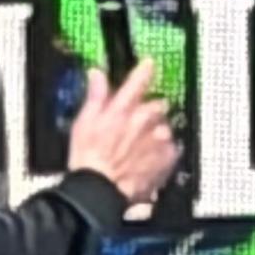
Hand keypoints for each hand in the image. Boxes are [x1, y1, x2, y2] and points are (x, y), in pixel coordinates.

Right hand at [67, 58, 179, 205]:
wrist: (100, 190)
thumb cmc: (87, 159)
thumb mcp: (83, 122)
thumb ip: (95, 96)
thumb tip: (97, 74)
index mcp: (122, 108)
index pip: (138, 81)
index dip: (145, 70)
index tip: (149, 64)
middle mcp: (144, 120)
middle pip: (158, 105)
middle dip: (150, 110)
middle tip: (137, 123)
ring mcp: (157, 139)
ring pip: (165, 127)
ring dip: (157, 132)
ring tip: (142, 146)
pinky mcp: (166, 158)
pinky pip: (171, 147)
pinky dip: (163, 151)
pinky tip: (150, 159)